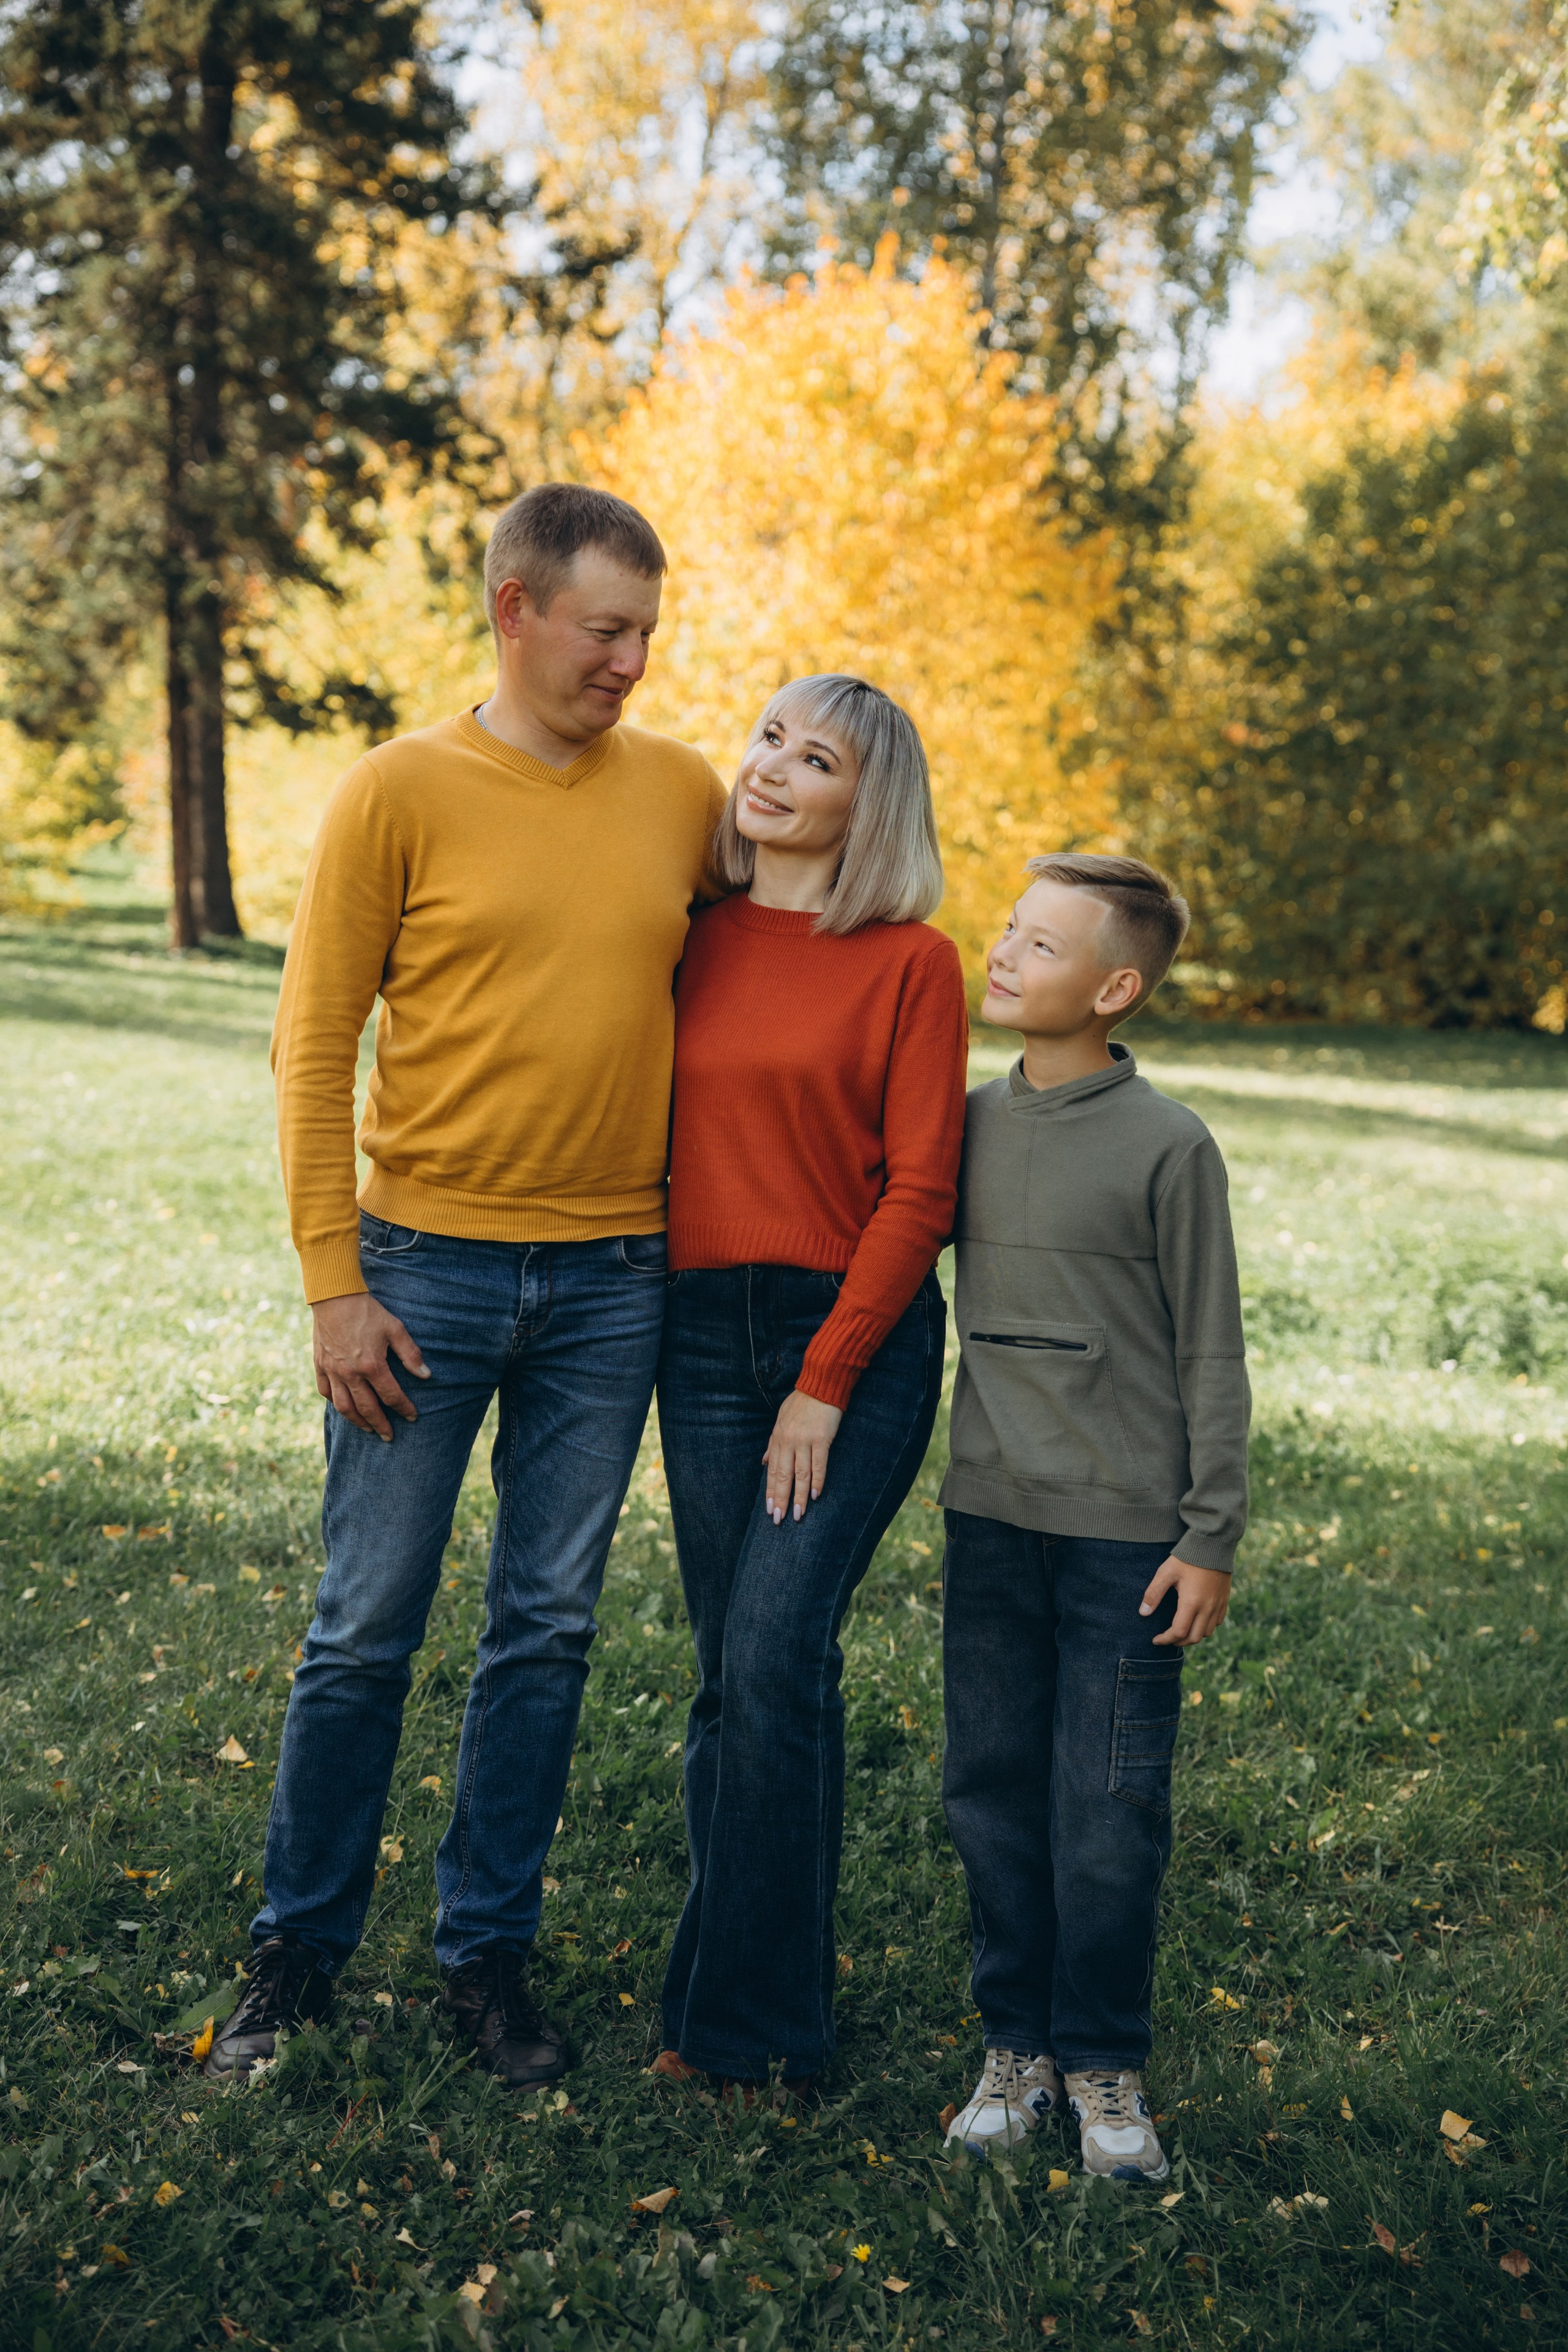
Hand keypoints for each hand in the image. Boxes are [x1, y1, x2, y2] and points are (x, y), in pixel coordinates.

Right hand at [312, 1291, 429, 1440]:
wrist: (334, 1296)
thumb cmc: (367, 1311)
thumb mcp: (395, 1328)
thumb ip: (411, 1354)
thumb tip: (426, 1375)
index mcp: (372, 1366)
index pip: (391, 1396)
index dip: (404, 1408)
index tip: (413, 1417)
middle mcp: (351, 1374)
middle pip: (367, 1408)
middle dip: (380, 1425)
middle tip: (389, 1437)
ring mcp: (333, 1371)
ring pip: (344, 1406)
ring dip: (357, 1421)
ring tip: (367, 1429)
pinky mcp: (320, 1365)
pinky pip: (325, 1391)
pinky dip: (334, 1403)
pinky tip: (343, 1407)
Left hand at [762, 1390, 843, 1523]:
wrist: (820, 1385)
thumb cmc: (801, 1403)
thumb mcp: (780, 1420)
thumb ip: (772, 1443)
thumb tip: (763, 1462)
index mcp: (778, 1438)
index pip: (772, 1471)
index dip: (771, 1491)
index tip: (770, 1509)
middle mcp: (789, 1441)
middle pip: (783, 1476)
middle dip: (781, 1499)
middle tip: (779, 1519)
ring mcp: (805, 1440)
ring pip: (800, 1474)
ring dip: (798, 1496)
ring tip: (797, 1514)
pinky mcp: (822, 1438)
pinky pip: (819, 1464)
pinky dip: (817, 1480)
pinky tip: (815, 1495)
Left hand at [1140, 1556, 1231, 1646]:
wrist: (1213, 1544)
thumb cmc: (1187, 1558)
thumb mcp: (1166, 1572)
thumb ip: (1154, 1593)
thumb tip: (1143, 1613)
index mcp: (1192, 1602)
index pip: (1179, 1632)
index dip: (1165, 1639)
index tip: (1155, 1639)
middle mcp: (1208, 1608)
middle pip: (1194, 1638)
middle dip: (1178, 1642)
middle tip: (1167, 1638)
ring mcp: (1218, 1605)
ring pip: (1207, 1633)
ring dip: (1193, 1636)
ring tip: (1181, 1630)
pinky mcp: (1225, 1600)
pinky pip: (1217, 1622)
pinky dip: (1205, 1627)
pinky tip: (1196, 1620)